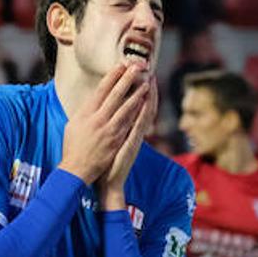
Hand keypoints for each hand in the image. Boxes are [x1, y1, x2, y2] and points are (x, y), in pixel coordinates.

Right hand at [58, 62, 148, 183]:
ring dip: (137, 94)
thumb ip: (84, 111)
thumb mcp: (73, 124)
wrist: (76, 169)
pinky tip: (145, 104)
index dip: (112, 76)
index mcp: (85, 112)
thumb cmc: (73, 147)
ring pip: (126, 107)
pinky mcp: (116, 140)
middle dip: (127, 78)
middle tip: (137, 66)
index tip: (121, 65)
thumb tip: (92, 100)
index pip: (101, 89)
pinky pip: (130, 123)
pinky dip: (138, 112)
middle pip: (114, 94)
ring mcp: (107, 130)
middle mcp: (96, 118)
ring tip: (146, 83)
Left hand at [100, 76, 156, 208]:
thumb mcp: (111, 143)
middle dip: (147, 89)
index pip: (136, 108)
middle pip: (144, 107)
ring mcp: (134, 138)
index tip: (141, 77)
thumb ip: (114, 130)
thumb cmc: (106, 164)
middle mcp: (133, 133)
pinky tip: (146, 101)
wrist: (109, 184)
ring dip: (149, 97)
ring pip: (144, 113)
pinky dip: (144, 112)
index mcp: (127, 131)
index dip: (140, 93)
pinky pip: (139, 125)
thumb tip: (109, 118)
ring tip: (151, 81)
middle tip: (150, 72)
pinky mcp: (132, 144)